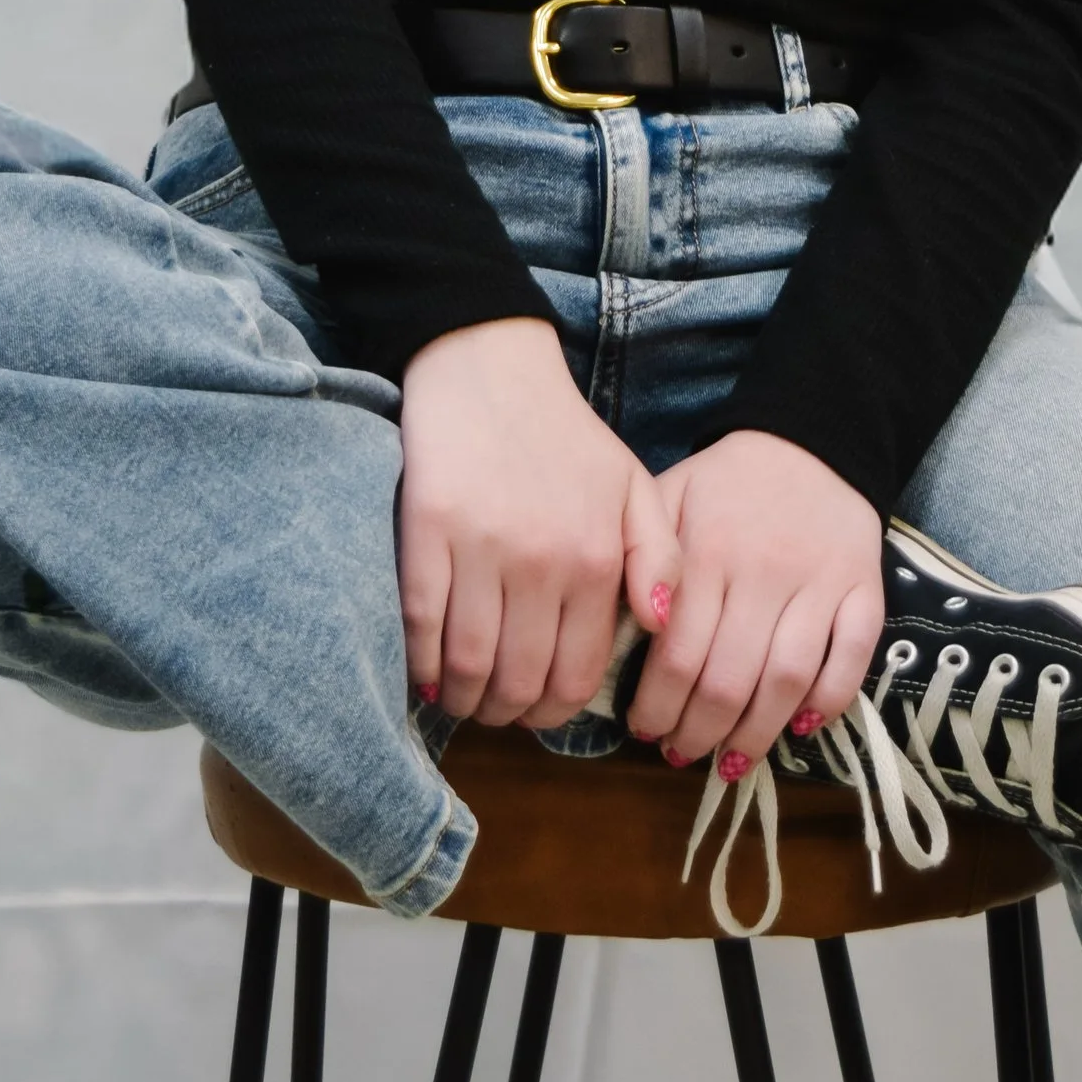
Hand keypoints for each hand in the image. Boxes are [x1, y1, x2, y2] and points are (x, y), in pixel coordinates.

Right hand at [398, 318, 678, 731]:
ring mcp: (482, 546)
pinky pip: (422, 623)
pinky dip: (422, 663)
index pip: (578, 673)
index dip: (555, 711)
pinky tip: (427, 672)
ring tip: (462, 697)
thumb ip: (659, 559)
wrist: (491, 367)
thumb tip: (659, 628)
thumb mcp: (632, 488)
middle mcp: (543, 560)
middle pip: (522, 681)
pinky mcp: (427, 530)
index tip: (538, 713)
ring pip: (471, 663)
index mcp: (596, 557)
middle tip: (497, 711)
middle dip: (508, 714)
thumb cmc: (565, 435)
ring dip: (465, 699)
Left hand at [621, 430, 882, 774]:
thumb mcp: (666, 499)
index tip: (642, 729)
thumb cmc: (724, 485)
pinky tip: (801, 727)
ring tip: (730, 762)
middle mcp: (764, 570)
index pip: (678, 653)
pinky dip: (829, 700)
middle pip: (729, 678)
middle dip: (699, 731)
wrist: (809, 441)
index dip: (657, 705)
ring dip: (756, 733)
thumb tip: (618, 637)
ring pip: (788, 679)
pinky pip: (853, 657)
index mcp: (708, 551)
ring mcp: (820, 581)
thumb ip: (639, 561)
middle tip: (679, 752)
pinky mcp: (866, 587)